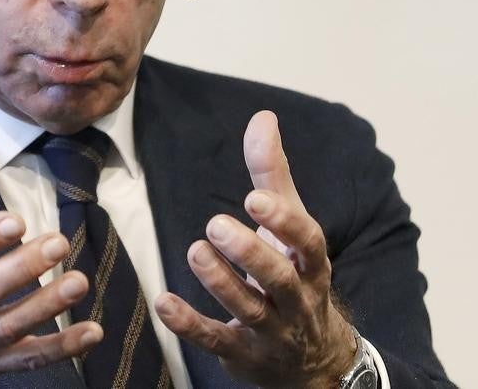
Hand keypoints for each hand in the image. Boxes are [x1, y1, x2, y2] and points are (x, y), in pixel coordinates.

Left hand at [155, 111, 357, 388]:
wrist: (313, 360)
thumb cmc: (295, 274)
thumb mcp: (289, 227)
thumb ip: (273, 174)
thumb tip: (262, 117)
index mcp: (310, 262)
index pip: (307, 241)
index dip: (284, 221)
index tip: (255, 198)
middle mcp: (297, 298)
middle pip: (279, 278)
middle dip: (250, 252)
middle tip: (216, 225)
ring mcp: (271, 330)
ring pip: (248, 309)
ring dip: (220, 283)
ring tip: (195, 251)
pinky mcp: (242, 353)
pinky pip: (216, 340)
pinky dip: (190, 324)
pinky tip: (164, 303)